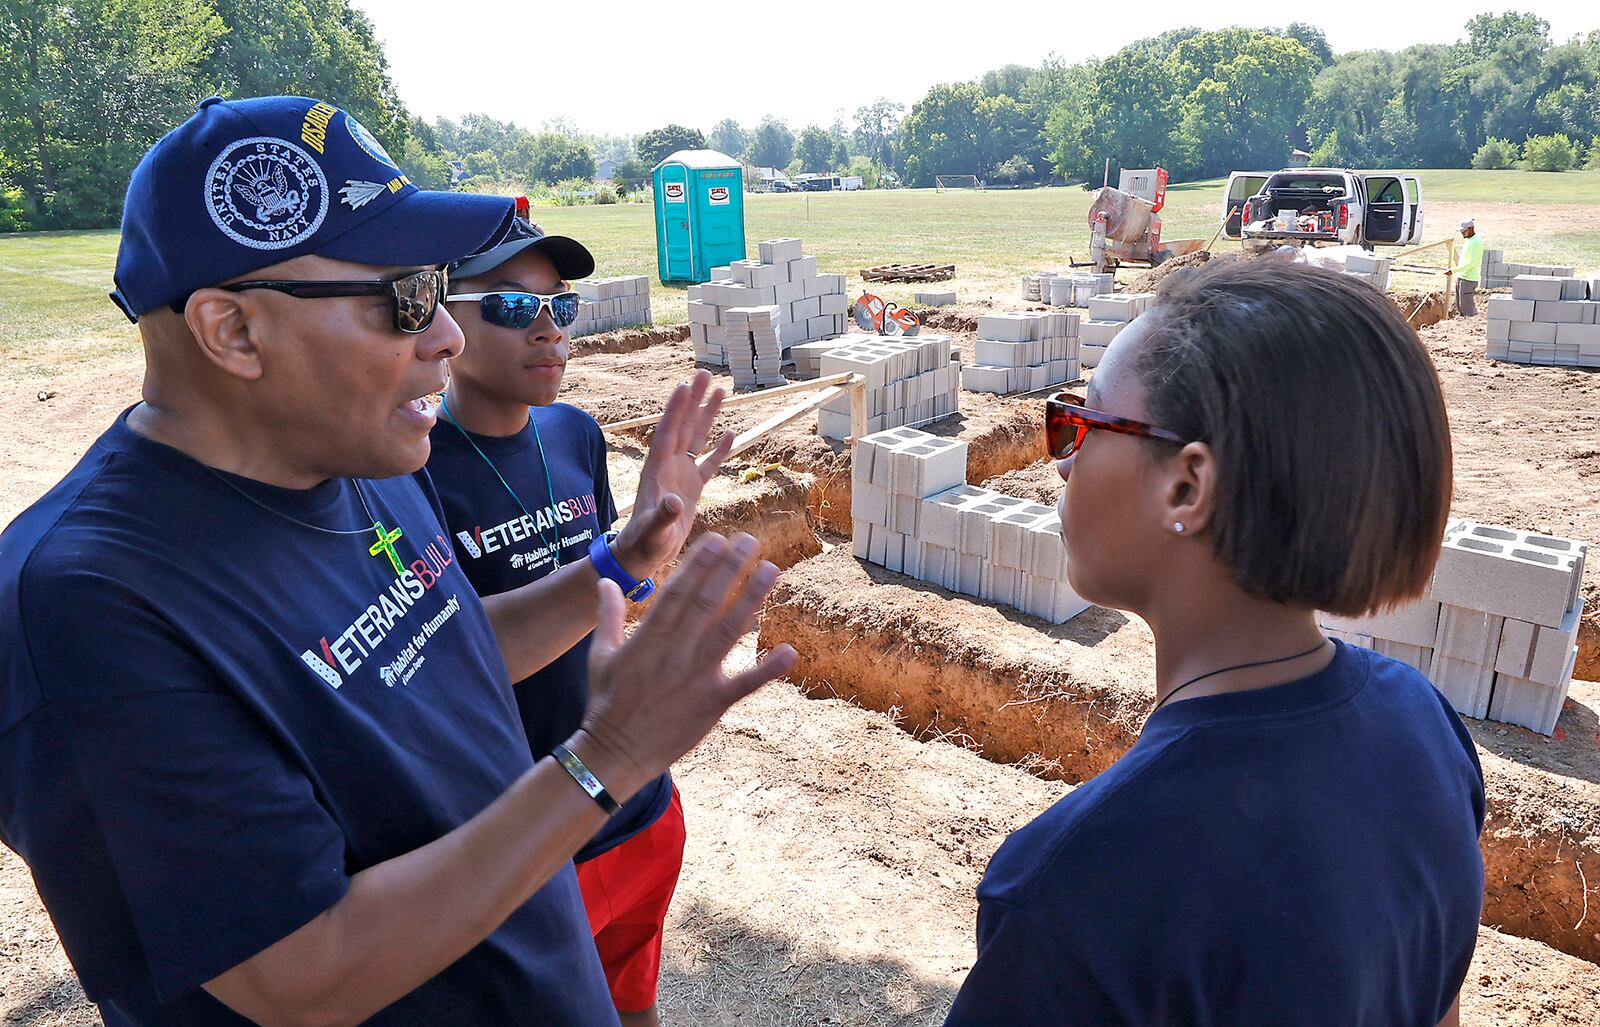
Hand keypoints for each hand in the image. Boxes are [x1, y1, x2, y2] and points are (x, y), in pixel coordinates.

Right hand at [575, 532, 796, 799]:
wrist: (613, 754)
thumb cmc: (605, 703)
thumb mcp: (600, 655)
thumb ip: (608, 615)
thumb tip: (606, 581)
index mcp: (649, 637)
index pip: (679, 591)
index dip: (700, 564)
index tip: (718, 539)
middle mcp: (675, 651)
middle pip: (708, 601)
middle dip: (731, 568)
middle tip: (752, 540)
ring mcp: (696, 677)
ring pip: (729, 630)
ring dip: (752, 598)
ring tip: (772, 570)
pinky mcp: (712, 704)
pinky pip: (745, 684)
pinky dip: (768, 669)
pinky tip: (790, 651)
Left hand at [613, 371, 733, 577]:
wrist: (643, 555)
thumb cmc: (644, 544)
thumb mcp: (653, 532)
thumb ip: (663, 517)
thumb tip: (675, 503)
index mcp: (657, 471)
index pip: (667, 434)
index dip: (676, 411)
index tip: (684, 385)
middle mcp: (669, 467)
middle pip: (683, 426)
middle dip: (694, 401)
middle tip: (705, 374)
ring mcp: (681, 476)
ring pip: (697, 438)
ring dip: (708, 416)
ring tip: (721, 391)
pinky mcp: (693, 489)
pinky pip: (708, 463)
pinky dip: (719, 449)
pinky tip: (731, 433)